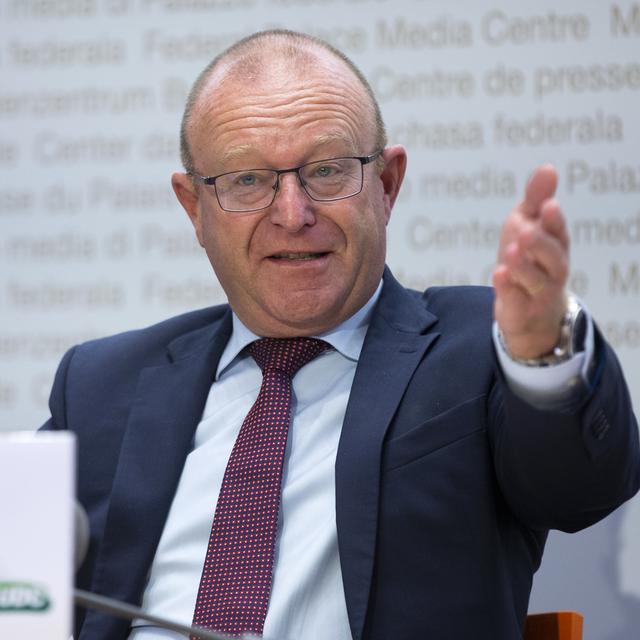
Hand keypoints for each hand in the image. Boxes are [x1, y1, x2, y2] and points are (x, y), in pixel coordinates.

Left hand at [493, 165, 569, 359]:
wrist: (530, 314)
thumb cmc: (529, 262)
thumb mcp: (528, 227)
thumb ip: (536, 200)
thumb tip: (548, 168)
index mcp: (555, 246)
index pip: (558, 232)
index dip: (553, 220)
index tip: (548, 205)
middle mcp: (552, 270)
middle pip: (553, 257)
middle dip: (541, 243)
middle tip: (526, 230)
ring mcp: (538, 293)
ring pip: (536, 281)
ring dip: (524, 266)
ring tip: (511, 251)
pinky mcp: (522, 311)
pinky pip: (517, 302)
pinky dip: (508, 289)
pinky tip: (498, 274)